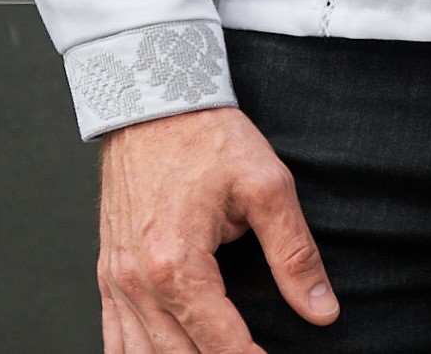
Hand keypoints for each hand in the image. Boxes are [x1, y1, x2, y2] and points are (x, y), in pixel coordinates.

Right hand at [98, 105, 337, 352]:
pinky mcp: (107, 274)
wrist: (152, 100)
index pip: (220, 344)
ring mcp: (117, 282)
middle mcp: (139, 283)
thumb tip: (323, 310)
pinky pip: (113, 340)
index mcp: (178, 265)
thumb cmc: (208, 136)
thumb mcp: (266, 185)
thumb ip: (295, 253)